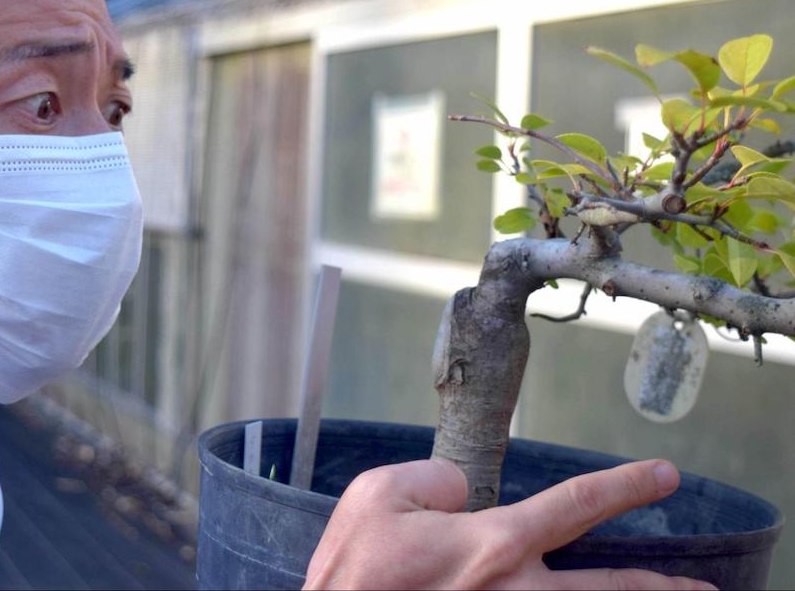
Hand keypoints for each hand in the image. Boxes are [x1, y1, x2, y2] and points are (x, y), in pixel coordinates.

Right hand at [303, 457, 715, 589]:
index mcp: (491, 545)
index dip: (625, 488)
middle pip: (608, 590)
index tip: (664, 476)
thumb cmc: (353, 571)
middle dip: (661, 587)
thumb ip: (432, 479)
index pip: (575, 505)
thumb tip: (461, 491)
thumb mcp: (376, 495)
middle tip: (703, 590)